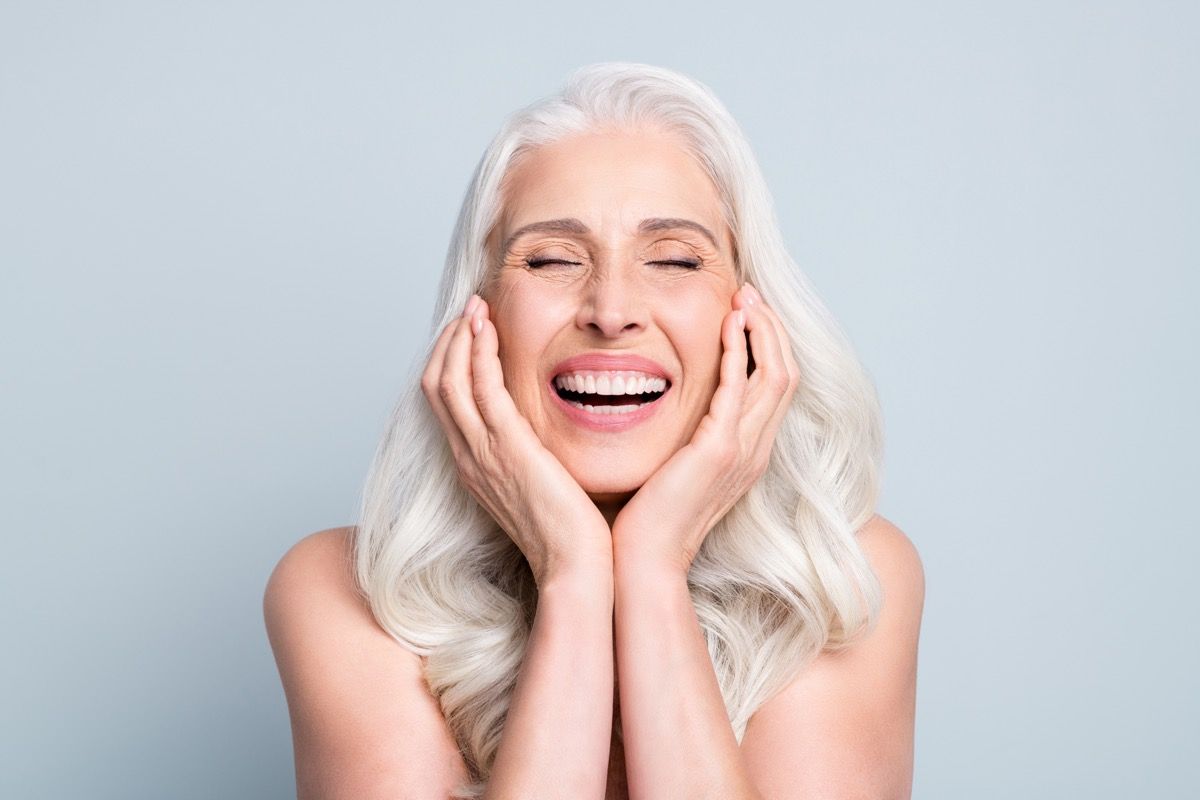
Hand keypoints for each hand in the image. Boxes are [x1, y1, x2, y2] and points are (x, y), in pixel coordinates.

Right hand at [421, 294, 611, 585]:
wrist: (575, 567)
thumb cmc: (570, 533)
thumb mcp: (541, 487)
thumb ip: (532, 457)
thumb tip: (543, 435)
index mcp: (475, 466)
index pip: (446, 403)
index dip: (452, 361)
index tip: (471, 331)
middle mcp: (469, 457)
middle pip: (436, 385)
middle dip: (449, 341)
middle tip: (469, 309)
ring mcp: (482, 454)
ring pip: (449, 381)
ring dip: (459, 338)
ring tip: (475, 307)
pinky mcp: (506, 449)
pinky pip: (480, 390)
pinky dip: (478, 354)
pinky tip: (488, 329)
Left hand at [611, 283, 799, 574]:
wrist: (644, 561)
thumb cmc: (649, 519)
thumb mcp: (676, 468)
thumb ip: (685, 437)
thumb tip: (672, 409)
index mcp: (747, 453)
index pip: (775, 387)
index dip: (768, 345)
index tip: (747, 312)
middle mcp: (755, 450)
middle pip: (786, 373)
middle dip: (771, 328)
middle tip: (750, 292)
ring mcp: (742, 451)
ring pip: (775, 375)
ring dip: (762, 330)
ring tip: (745, 297)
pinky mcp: (719, 450)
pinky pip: (739, 388)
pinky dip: (738, 351)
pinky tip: (728, 324)